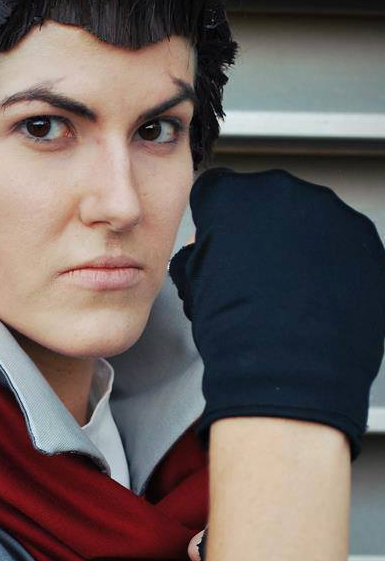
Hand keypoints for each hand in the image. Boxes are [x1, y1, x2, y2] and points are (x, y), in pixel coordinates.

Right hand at [169, 168, 384, 460]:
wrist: (286, 368)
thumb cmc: (237, 333)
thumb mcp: (194, 288)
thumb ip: (198, 256)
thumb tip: (203, 255)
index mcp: (236, 197)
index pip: (219, 191)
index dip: (216, 221)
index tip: (220, 242)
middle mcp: (286, 194)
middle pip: (270, 202)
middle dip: (263, 232)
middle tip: (256, 275)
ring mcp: (332, 215)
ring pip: (312, 221)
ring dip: (302, 248)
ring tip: (291, 293)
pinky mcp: (366, 242)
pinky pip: (345, 246)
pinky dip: (335, 268)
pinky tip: (318, 301)